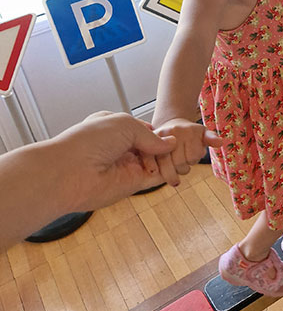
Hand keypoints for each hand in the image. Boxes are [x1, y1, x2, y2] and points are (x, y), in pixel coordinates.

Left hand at [54, 111, 177, 211]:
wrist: (70, 172)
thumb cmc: (90, 141)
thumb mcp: (126, 125)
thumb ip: (150, 136)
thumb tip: (170, 143)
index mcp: (114, 128)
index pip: (144, 129)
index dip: (159, 132)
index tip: (175, 132)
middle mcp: (120, 147)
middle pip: (150, 147)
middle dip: (165, 146)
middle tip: (184, 145)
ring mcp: (126, 166)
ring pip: (154, 162)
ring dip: (168, 159)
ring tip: (184, 155)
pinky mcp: (131, 185)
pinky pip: (154, 178)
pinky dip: (167, 173)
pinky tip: (179, 167)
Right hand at [152, 118, 222, 186]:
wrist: (171, 125)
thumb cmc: (191, 134)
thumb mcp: (203, 133)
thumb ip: (211, 138)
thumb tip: (220, 142)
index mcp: (188, 130)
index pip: (193, 155)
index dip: (194, 160)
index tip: (192, 157)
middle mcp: (173, 133)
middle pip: (179, 162)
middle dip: (182, 168)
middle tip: (183, 165)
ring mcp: (159, 138)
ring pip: (165, 165)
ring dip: (170, 173)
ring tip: (173, 172)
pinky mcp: (147, 144)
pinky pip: (149, 159)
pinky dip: (152, 167)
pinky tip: (155, 173)